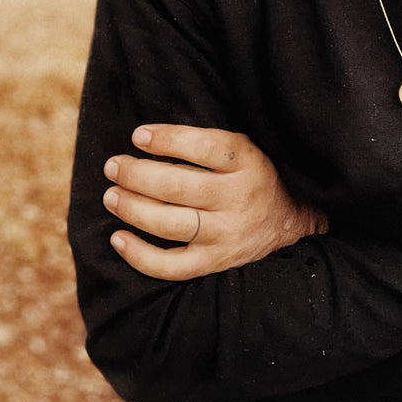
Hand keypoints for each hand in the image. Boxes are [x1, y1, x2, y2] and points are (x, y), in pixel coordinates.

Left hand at [103, 124, 328, 280]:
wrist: (289, 225)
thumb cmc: (254, 178)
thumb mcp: (245, 151)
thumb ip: (208, 144)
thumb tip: (150, 137)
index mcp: (247, 163)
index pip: (205, 147)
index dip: (168, 140)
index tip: (138, 135)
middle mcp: (238, 199)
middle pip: (178, 187)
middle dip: (137, 175)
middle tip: (113, 166)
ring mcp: (225, 234)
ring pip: (170, 224)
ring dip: (132, 208)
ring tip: (111, 195)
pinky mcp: (214, 262)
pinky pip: (171, 266)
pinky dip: (139, 255)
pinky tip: (118, 238)